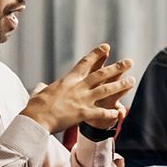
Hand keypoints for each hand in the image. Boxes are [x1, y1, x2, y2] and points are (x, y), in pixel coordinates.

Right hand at [20, 44, 134, 132]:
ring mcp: (81, 100)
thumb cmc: (35, 107)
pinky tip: (120, 112)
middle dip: (117, 67)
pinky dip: (111, 113)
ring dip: (120, 85)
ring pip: (106, 90)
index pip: (85, 63)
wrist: (35, 120)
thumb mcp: (39, 93)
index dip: (97, 54)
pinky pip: (101, 112)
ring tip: (132, 81)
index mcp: (68, 80)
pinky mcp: (83, 113)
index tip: (107, 47)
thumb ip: (43, 88)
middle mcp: (77, 87)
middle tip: (129, 62)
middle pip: (101, 74)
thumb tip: (42, 86)